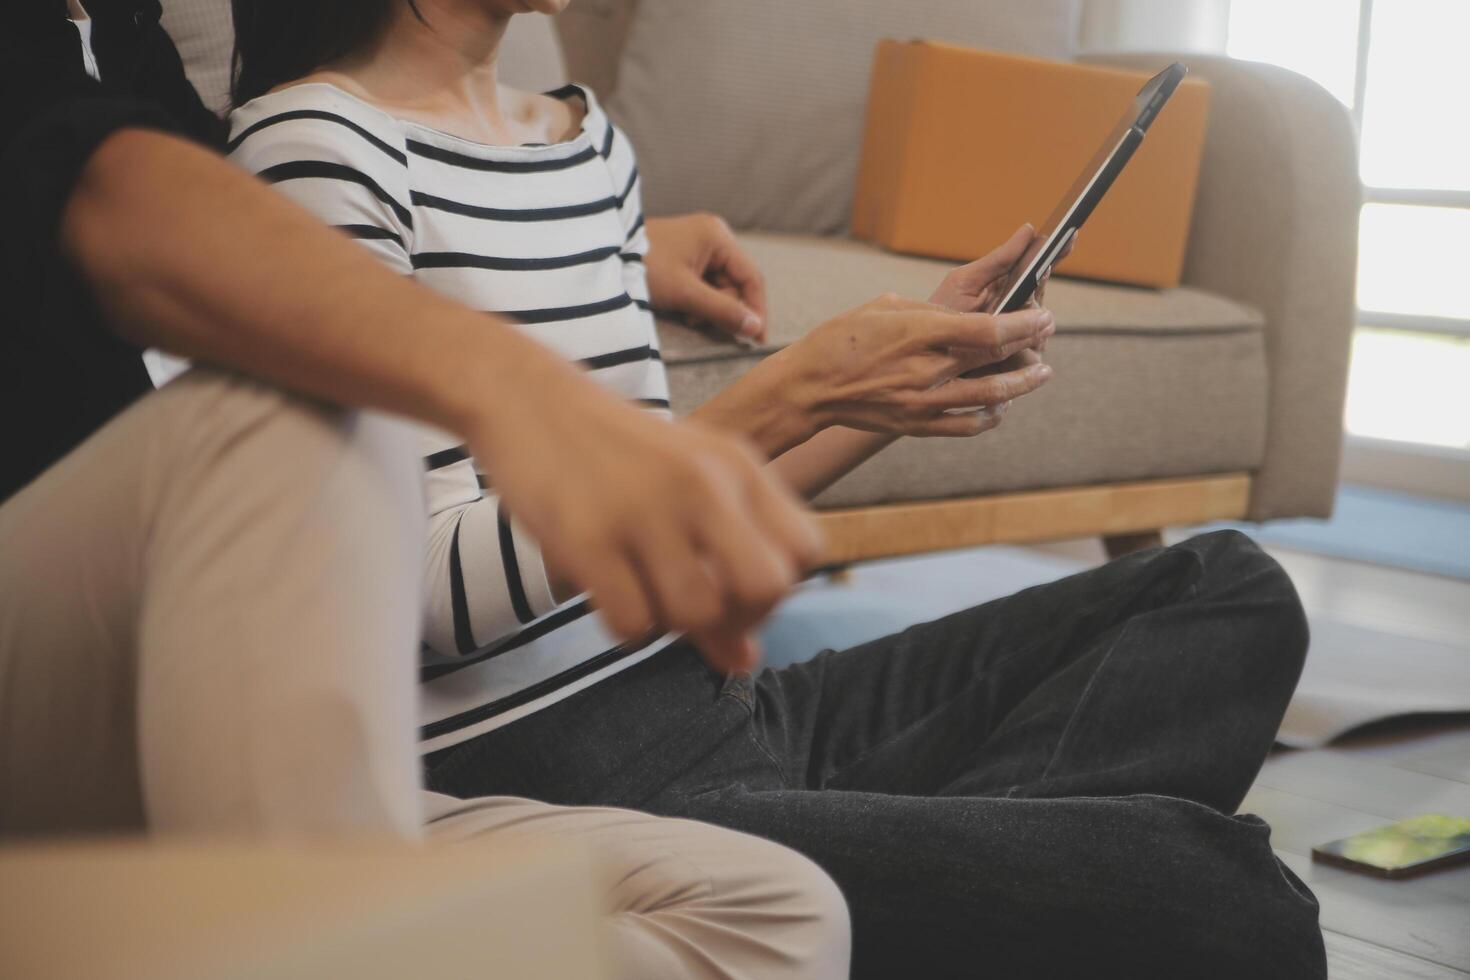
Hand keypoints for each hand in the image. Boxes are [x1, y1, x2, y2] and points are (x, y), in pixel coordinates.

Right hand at [470, 379, 821, 674]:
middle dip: (737, 618)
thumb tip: (745, 661)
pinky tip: (609, 593)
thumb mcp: (687, 487)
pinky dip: (625, 627)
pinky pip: (633, 624)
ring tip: (643, 593)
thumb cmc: (615, 454)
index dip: (778, 590)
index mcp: (737, 466)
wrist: (528, 400)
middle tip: (697, 610)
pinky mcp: (589, 538)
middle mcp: (702, 483)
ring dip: (672, 625)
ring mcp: (645, 509)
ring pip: (696, 613)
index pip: (806, 551)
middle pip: (765, 588)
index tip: (735, 590)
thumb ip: (724, 566)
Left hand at [645, 214, 767, 342]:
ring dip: (710, 308)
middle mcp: (713, 237)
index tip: (758, 338)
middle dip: (726, 308)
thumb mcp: (685, 293)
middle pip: (736, 283)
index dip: (757, 309)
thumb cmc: (644, 268)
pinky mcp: (686, 258)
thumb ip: (722, 310)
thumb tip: (756, 328)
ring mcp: (699, 246)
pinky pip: (705, 284)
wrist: (602, 258)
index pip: (751, 276)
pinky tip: (684, 310)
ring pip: (720, 287)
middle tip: (710, 327)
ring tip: (689, 317)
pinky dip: (699, 302)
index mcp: (717, 236)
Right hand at [752, 293, 1054, 438]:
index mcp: (918, 333)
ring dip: (1023, 385)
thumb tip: (966, 321)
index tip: (1042, 316)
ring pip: (991, 398)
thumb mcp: (885, 307)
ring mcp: (922, 402)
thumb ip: (931, 313)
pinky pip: (967, 426)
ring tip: (1040, 374)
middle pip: (997, 362)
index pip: (989, 331)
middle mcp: (925, 371)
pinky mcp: (915, 425)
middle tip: (1046, 335)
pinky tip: (1001, 406)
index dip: (1025, 324)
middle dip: (1030, 347)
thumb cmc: (841, 339)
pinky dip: (991, 416)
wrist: (808, 388)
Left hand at [930, 224, 1073, 352]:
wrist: (921, 355)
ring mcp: (1021, 343)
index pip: (1040, 271)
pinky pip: (1031, 357)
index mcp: (1011, 292)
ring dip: (1028, 321)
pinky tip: (1010, 347)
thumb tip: (1030, 229)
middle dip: (1038, 289)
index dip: (1057, 253)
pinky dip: (1022, 350)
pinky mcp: (1016, 370)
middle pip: (1042, 301)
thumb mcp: (966, 282)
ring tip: (1013, 313)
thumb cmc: (941, 314)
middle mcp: (1020, 317)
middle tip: (1038, 272)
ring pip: (1041, 330)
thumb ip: (998, 259)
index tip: (1068, 235)